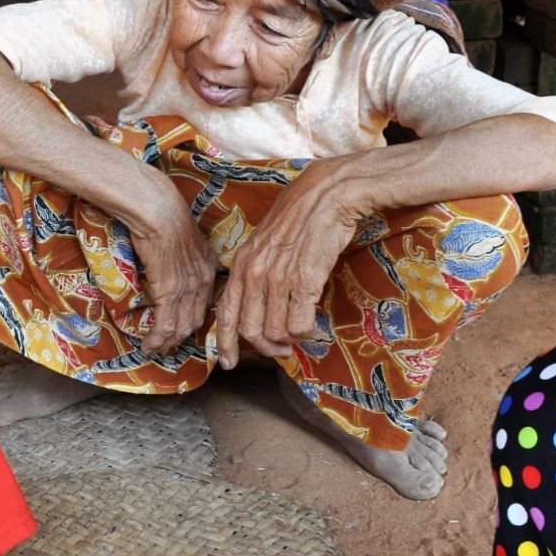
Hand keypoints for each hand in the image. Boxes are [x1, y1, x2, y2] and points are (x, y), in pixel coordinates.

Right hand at [127, 178, 218, 355]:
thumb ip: (185, 255)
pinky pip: (165, 324)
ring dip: (167, 342)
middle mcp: (204, 281)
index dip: (193, 320)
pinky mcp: (170, 291)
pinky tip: (148, 344)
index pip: (205, 303)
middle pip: (195, 320)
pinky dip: (157, 338)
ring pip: (180, 327)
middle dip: (180, 337)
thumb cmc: (165, 215)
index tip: (182, 330)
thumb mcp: (185, 237)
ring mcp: (188, 288)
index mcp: (210, 267)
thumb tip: (174, 261)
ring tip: (155, 349)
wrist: (158, 210)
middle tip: (168, 346)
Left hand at [215, 155, 360, 367]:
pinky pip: (299, 324)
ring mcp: (278, 277)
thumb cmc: (303, 216)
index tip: (228, 362)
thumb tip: (258, 302)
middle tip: (282, 351)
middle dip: (265, 349)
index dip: (225, 343)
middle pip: (250, 331)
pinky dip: (306, 332)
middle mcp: (254, 272)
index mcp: (241, 263)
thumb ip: (258, 270)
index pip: (225, 314)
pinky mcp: (304, 281)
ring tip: (300, 335)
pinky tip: (313, 324)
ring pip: (274, 332)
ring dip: (289, 341)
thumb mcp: (267, 242)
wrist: (330, 193)